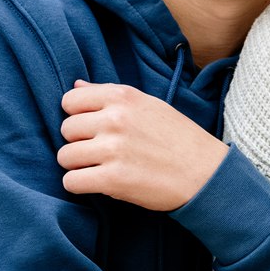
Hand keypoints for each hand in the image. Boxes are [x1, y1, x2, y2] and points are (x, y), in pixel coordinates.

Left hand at [57, 81, 226, 211]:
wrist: (205, 173)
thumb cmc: (177, 138)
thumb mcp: (148, 104)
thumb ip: (108, 94)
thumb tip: (75, 85)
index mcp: (123, 97)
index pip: (70, 100)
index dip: (76, 116)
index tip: (90, 128)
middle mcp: (115, 119)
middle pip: (66, 130)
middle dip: (77, 142)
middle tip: (98, 151)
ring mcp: (113, 149)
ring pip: (64, 157)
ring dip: (76, 165)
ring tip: (97, 168)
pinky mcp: (113, 179)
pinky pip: (72, 182)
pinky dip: (79, 185)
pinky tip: (95, 183)